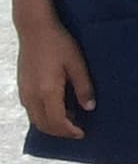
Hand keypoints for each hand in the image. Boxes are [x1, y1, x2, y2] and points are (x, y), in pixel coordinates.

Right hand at [15, 19, 91, 137]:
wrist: (35, 30)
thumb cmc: (59, 44)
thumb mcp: (77, 64)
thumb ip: (84, 87)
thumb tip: (90, 108)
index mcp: (48, 91)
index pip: (57, 121)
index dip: (69, 131)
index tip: (82, 133)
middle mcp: (32, 95)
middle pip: (44, 125)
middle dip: (60, 132)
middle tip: (77, 130)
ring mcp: (24, 92)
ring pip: (35, 119)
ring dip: (51, 125)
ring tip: (70, 120)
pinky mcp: (22, 87)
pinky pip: (31, 110)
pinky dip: (43, 116)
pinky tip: (57, 109)